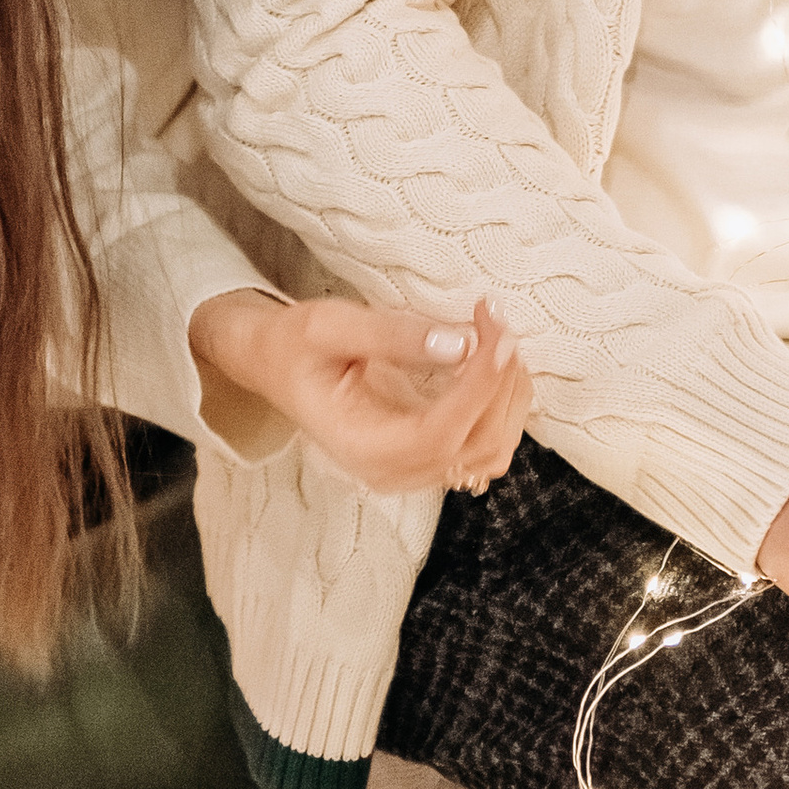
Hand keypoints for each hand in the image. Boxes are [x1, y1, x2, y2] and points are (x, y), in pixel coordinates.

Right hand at [187, 290, 531, 496]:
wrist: (279, 365)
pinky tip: (492, 360)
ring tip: (495, 334)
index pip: (439, 433)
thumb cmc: (297, 345)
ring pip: (491, 450)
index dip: (479, 386)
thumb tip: (459, 343)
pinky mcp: (430, 455)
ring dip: (509, 393)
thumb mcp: (330, 327)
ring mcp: (414, 469)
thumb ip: (391, 336)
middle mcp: (392, 471)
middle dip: (500, 380)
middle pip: (476, 445)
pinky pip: (486, 443)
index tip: (496, 334)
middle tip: (494, 317)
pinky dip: (503, 403)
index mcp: (361, 447)